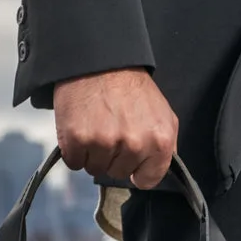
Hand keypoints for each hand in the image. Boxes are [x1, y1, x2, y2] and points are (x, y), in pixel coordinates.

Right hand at [53, 68, 177, 188]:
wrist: (98, 60)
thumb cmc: (130, 87)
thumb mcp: (162, 114)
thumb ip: (166, 145)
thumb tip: (157, 169)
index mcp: (160, 141)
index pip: (149, 180)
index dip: (138, 170)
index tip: (131, 159)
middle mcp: (134, 144)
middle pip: (119, 173)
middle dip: (114, 157)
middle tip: (110, 130)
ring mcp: (104, 143)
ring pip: (95, 169)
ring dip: (93, 154)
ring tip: (95, 126)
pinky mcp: (77, 140)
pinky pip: (74, 162)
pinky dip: (74, 150)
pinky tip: (81, 128)